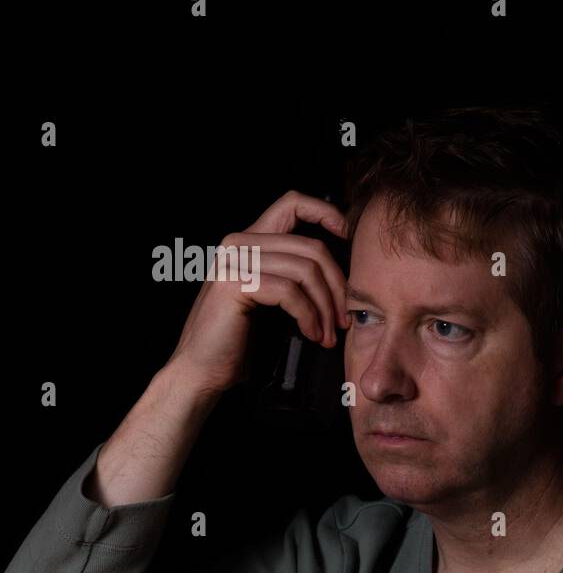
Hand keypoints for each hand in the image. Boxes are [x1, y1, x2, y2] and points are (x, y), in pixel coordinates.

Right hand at [164, 189, 351, 397]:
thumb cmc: (241, 340)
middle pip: (311, 246)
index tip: (349, 237)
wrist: (202, 370)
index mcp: (250, 241)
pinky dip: (308, 316)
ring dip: (326, 307)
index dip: (327, 213)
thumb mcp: (273, 299)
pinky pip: (289, 292)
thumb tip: (344, 272)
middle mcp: (239, 243)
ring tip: (329, 334)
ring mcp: (233, 261)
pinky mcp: (233, 283)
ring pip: (305, 270)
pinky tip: (311, 335)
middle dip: (337, 285)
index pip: (293, 203)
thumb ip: (295, 275)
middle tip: (344, 318)